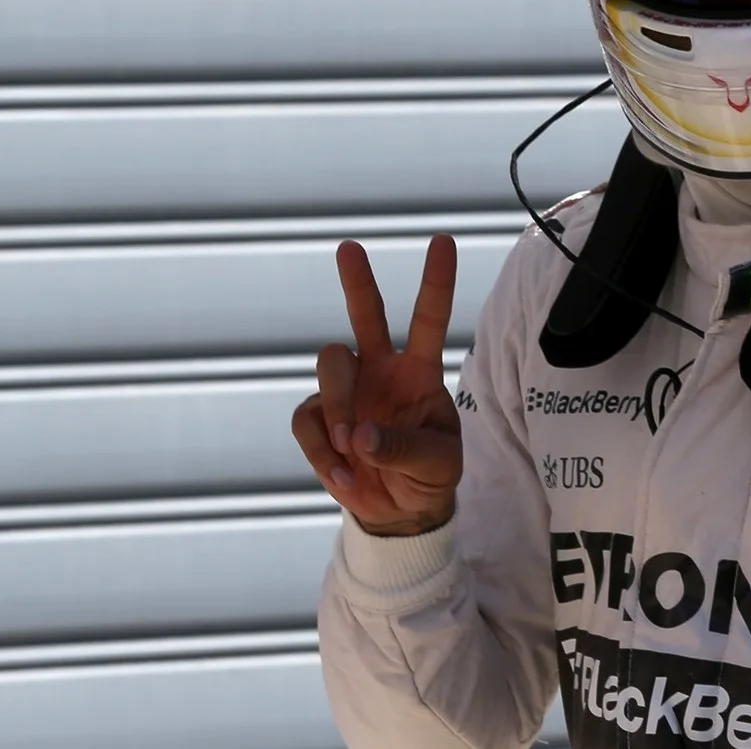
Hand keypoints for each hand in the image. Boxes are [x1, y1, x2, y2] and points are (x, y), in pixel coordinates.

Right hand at [291, 234, 461, 536]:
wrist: (398, 511)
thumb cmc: (428, 475)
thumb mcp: (437, 465)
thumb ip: (405, 449)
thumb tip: (360, 435)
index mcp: (419, 371)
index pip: (429, 319)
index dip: (436, 281)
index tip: (443, 240)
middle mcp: (381, 369)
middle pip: (365, 315)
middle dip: (357, 281)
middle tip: (350, 248)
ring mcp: (347, 390)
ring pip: (330, 363)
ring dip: (340, 405)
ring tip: (351, 446)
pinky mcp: (318, 416)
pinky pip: (308, 418)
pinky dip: (321, 450)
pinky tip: (341, 475)